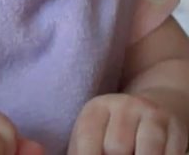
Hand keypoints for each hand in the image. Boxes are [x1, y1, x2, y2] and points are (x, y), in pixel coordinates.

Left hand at [68, 93, 187, 154]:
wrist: (152, 107)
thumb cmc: (113, 130)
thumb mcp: (93, 134)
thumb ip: (80, 151)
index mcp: (96, 109)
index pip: (87, 140)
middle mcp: (123, 105)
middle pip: (116, 148)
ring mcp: (151, 114)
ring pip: (146, 152)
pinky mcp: (175, 126)